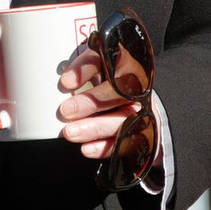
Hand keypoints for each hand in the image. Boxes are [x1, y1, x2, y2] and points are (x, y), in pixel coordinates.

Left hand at [57, 46, 144, 163]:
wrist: (139, 106)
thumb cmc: (111, 83)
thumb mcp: (99, 68)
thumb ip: (83, 69)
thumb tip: (65, 80)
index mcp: (125, 63)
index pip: (107, 61)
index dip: (85, 70)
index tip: (65, 82)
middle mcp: (138, 87)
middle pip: (118, 92)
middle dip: (91, 102)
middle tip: (66, 110)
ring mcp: (144, 112)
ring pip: (122, 121)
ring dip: (94, 128)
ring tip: (70, 132)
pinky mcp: (145, 136)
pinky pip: (127, 144)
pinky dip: (105, 148)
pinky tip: (86, 148)